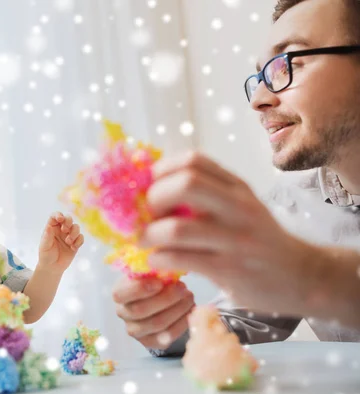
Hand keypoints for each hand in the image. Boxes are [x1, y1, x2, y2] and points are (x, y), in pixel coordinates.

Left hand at [38, 212, 84, 272]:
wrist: (52, 268)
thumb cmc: (46, 255)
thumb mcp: (44, 246)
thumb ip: (47, 236)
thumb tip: (49, 227)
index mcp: (52, 227)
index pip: (55, 216)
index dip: (58, 215)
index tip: (60, 219)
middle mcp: (61, 230)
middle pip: (68, 218)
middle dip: (68, 221)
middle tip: (65, 230)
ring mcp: (69, 236)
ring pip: (76, 227)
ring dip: (74, 232)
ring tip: (68, 242)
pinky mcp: (75, 243)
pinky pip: (81, 238)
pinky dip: (78, 241)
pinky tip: (73, 248)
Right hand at [113, 277, 194, 349]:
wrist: (158, 300)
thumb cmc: (154, 281)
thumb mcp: (149, 272)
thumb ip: (153, 271)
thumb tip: (166, 267)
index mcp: (119, 294)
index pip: (121, 294)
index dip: (140, 289)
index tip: (160, 282)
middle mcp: (123, 314)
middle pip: (141, 310)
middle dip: (165, 298)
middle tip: (183, 288)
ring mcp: (136, 330)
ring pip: (157, 323)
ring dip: (177, 309)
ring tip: (189, 297)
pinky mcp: (151, 342)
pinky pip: (168, 335)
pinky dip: (182, 323)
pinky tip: (190, 311)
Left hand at [140, 152, 312, 314]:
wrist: (302, 277)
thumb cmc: (258, 239)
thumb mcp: (240, 206)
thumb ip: (208, 193)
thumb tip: (153, 186)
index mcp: (236, 187)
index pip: (193, 160)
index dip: (162, 169)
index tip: (149, 186)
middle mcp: (238, 207)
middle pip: (185, 184)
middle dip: (155, 197)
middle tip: (147, 213)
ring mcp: (235, 239)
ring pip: (177, 228)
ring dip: (149, 234)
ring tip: (144, 241)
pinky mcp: (229, 269)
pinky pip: (181, 259)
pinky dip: (159, 258)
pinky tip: (157, 260)